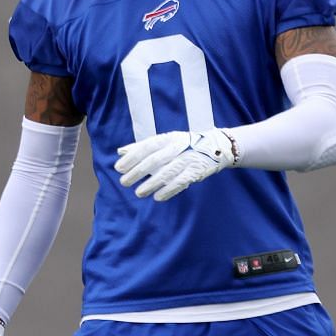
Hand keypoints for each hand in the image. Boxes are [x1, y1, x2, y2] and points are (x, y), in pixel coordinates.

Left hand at [115, 130, 235, 201]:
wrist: (216, 147)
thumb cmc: (184, 145)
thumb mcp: (164, 141)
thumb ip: (142, 147)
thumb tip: (121, 152)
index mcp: (168, 138)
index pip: (146, 147)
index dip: (132, 157)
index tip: (119, 168)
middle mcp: (177, 147)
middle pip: (154, 160)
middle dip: (138, 172)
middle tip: (124, 182)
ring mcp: (188, 159)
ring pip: (167, 172)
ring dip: (151, 183)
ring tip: (139, 193)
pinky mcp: (196, 171)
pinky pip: (181, 182)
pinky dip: (169, 190)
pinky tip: (157, 197)